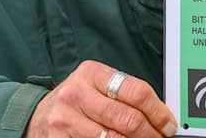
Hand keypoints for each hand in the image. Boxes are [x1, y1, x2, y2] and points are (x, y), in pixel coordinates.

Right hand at [25, 60, 176, 137]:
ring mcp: (66, 120)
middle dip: (151, 133)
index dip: (158, 111)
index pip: (136, 91)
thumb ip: (124, 94)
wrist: (37, 116)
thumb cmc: (76, 100)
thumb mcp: (96, 85)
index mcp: (92, 73)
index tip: (168, 123)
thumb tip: (160, 113)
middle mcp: (76, 94)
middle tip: (161, 137)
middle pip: (127, 118)